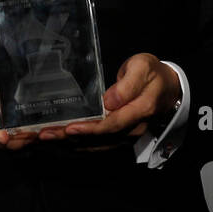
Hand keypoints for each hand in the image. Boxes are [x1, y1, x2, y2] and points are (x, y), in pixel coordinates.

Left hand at [35, 52, 180, 144]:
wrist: (168, 87)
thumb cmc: (153, 73)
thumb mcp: (144, 67)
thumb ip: (128, 84)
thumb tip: (109, 102)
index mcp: (140, 110)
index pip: (112, 124)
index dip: (90, 128)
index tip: (69, 128)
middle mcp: (132, 128)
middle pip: (99, 139)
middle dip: (70, 138)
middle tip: (44, 135)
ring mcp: (126, 135)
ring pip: (96, 144)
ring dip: (69, 143)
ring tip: (45, 138)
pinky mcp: (119, 136)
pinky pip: (97, 144)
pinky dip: (77, 143)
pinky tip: (60, 140)